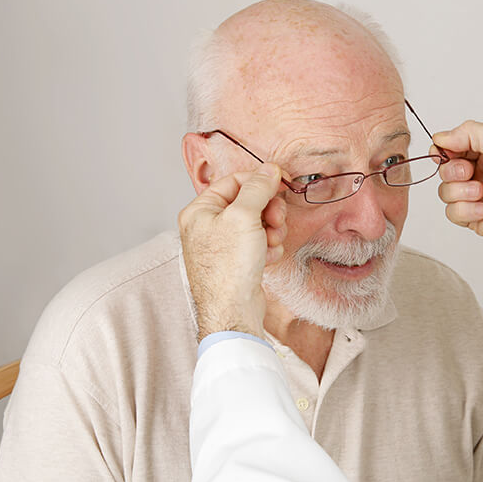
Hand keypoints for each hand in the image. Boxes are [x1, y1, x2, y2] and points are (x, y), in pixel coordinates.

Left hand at [178, 164, 287, 340]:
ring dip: (271, 230)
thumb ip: (257, 189)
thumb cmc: (228, 268)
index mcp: (200, 211)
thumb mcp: (244, 217)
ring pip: (257, 223)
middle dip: (268, 210)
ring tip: (271, 242)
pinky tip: (267, 258)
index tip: (282, 182)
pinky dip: (268, 248)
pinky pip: (258, 243)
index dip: (260, 181)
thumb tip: (268, 170)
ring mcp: (222, 245)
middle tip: (277, 219)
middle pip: (248, 202)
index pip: (234, 181)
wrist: (233, 311)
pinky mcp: (237, 261)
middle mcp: (208, 226)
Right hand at [433, 120, 482, 280]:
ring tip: (482, 193)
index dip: (445, 148)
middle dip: (454, 170)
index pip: (454, 145)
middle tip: (469, 173)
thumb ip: (470, 132)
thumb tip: (443, 137)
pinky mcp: (473, 216)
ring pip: (445, 190)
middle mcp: (482, 172)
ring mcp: (476, 195)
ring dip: (461, 191)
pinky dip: (466, 210)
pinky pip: (452, 212)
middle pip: (446, 167)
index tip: (445, 152)